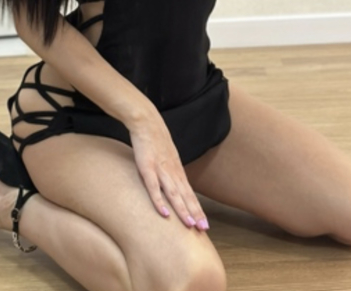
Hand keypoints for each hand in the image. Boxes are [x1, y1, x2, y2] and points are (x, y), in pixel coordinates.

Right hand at [129, 111, 209, 230]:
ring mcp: (161, 169)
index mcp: (177, 170)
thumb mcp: (167, 157)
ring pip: (174, 193)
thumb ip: (171, 172)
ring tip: (190, 225)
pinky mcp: (147, 167)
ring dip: (182, 210)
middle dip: (195, 213)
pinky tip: (164, 213)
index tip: (205, 225)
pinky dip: (159, 200)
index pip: (190, 194)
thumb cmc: (155, 140)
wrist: (146, 121)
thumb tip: (175, 186)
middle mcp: (172, 172)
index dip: (197, 209)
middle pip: (186, 196)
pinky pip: (154, 186)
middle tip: (204, 229)